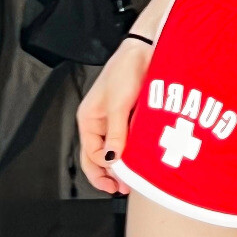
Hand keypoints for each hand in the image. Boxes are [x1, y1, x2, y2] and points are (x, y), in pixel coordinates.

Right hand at [75, 38, 152, 194]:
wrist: (147, 48)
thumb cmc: (125, 69)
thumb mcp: (118, 104)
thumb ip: (115, 133)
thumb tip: (112, 160)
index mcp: (88, 120)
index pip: (91, 155)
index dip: (103, 171)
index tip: (118, 182)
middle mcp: (100, 122)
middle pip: (102, 156)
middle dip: (112, 173)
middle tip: (125, 187)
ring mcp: (116, 120)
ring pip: (118, 149)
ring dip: (126, 163)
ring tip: (136, 177)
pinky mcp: (132, 116)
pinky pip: (132, 138)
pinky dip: (137, 149)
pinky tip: (145, 158)